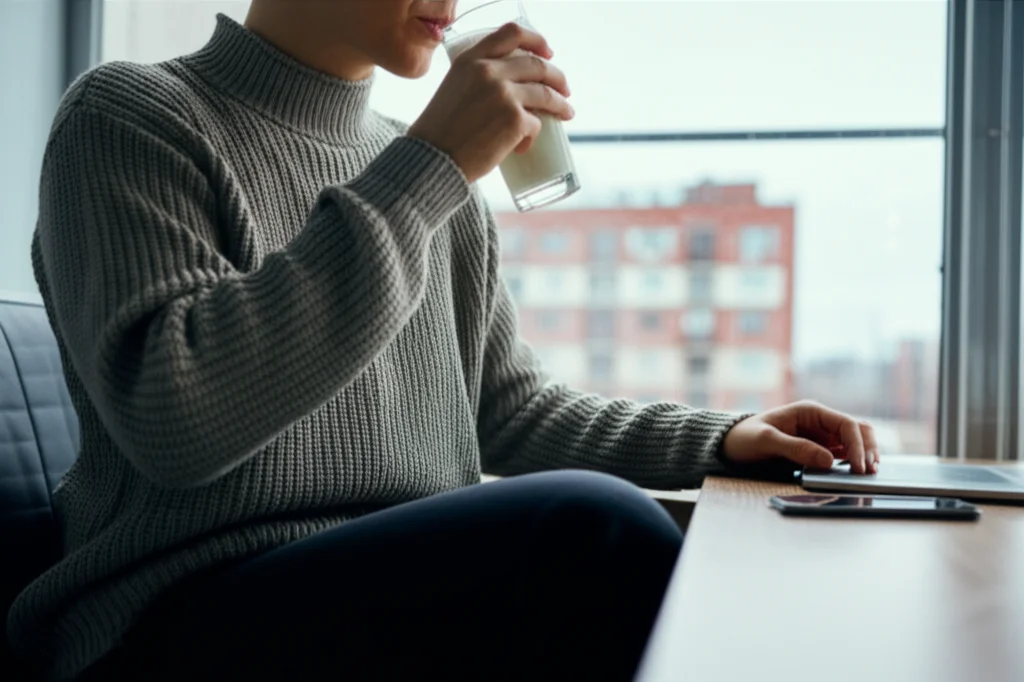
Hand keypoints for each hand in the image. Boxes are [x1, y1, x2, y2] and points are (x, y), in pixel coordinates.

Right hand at [408, 22, 573, 182]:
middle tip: (564, 90)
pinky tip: (522, 147)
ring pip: (545, 94)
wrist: (432, 159)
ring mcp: (503, 94)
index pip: (511, 33)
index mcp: (471, 60)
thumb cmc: (440, 132)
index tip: (548, 52)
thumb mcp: (454, 88)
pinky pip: (536, 124)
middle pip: (536, 65)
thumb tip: (512, 86)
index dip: (536, 40)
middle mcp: (488, 71)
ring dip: (560, 104)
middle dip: (557, 77)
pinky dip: (533, 136)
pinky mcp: (515, 119)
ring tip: (566, 113)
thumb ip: (478, 79)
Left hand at [722, 401, 879, 474]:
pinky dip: (855, 462)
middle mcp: (820, 422)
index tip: (859, 466)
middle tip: (870, 472)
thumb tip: (829, 461)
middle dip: (868, 448)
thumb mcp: (766, 441)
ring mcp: (821, 436)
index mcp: (810, 411)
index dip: (857, 444)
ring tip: (870, 473)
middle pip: (857, 430)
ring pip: (855, 442)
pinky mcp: (819, 451)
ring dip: (866, 455)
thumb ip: (796, 448)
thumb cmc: (745, 438)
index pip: (845, 424)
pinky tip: (857, 474)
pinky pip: (845, 454)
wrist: (731, 445)